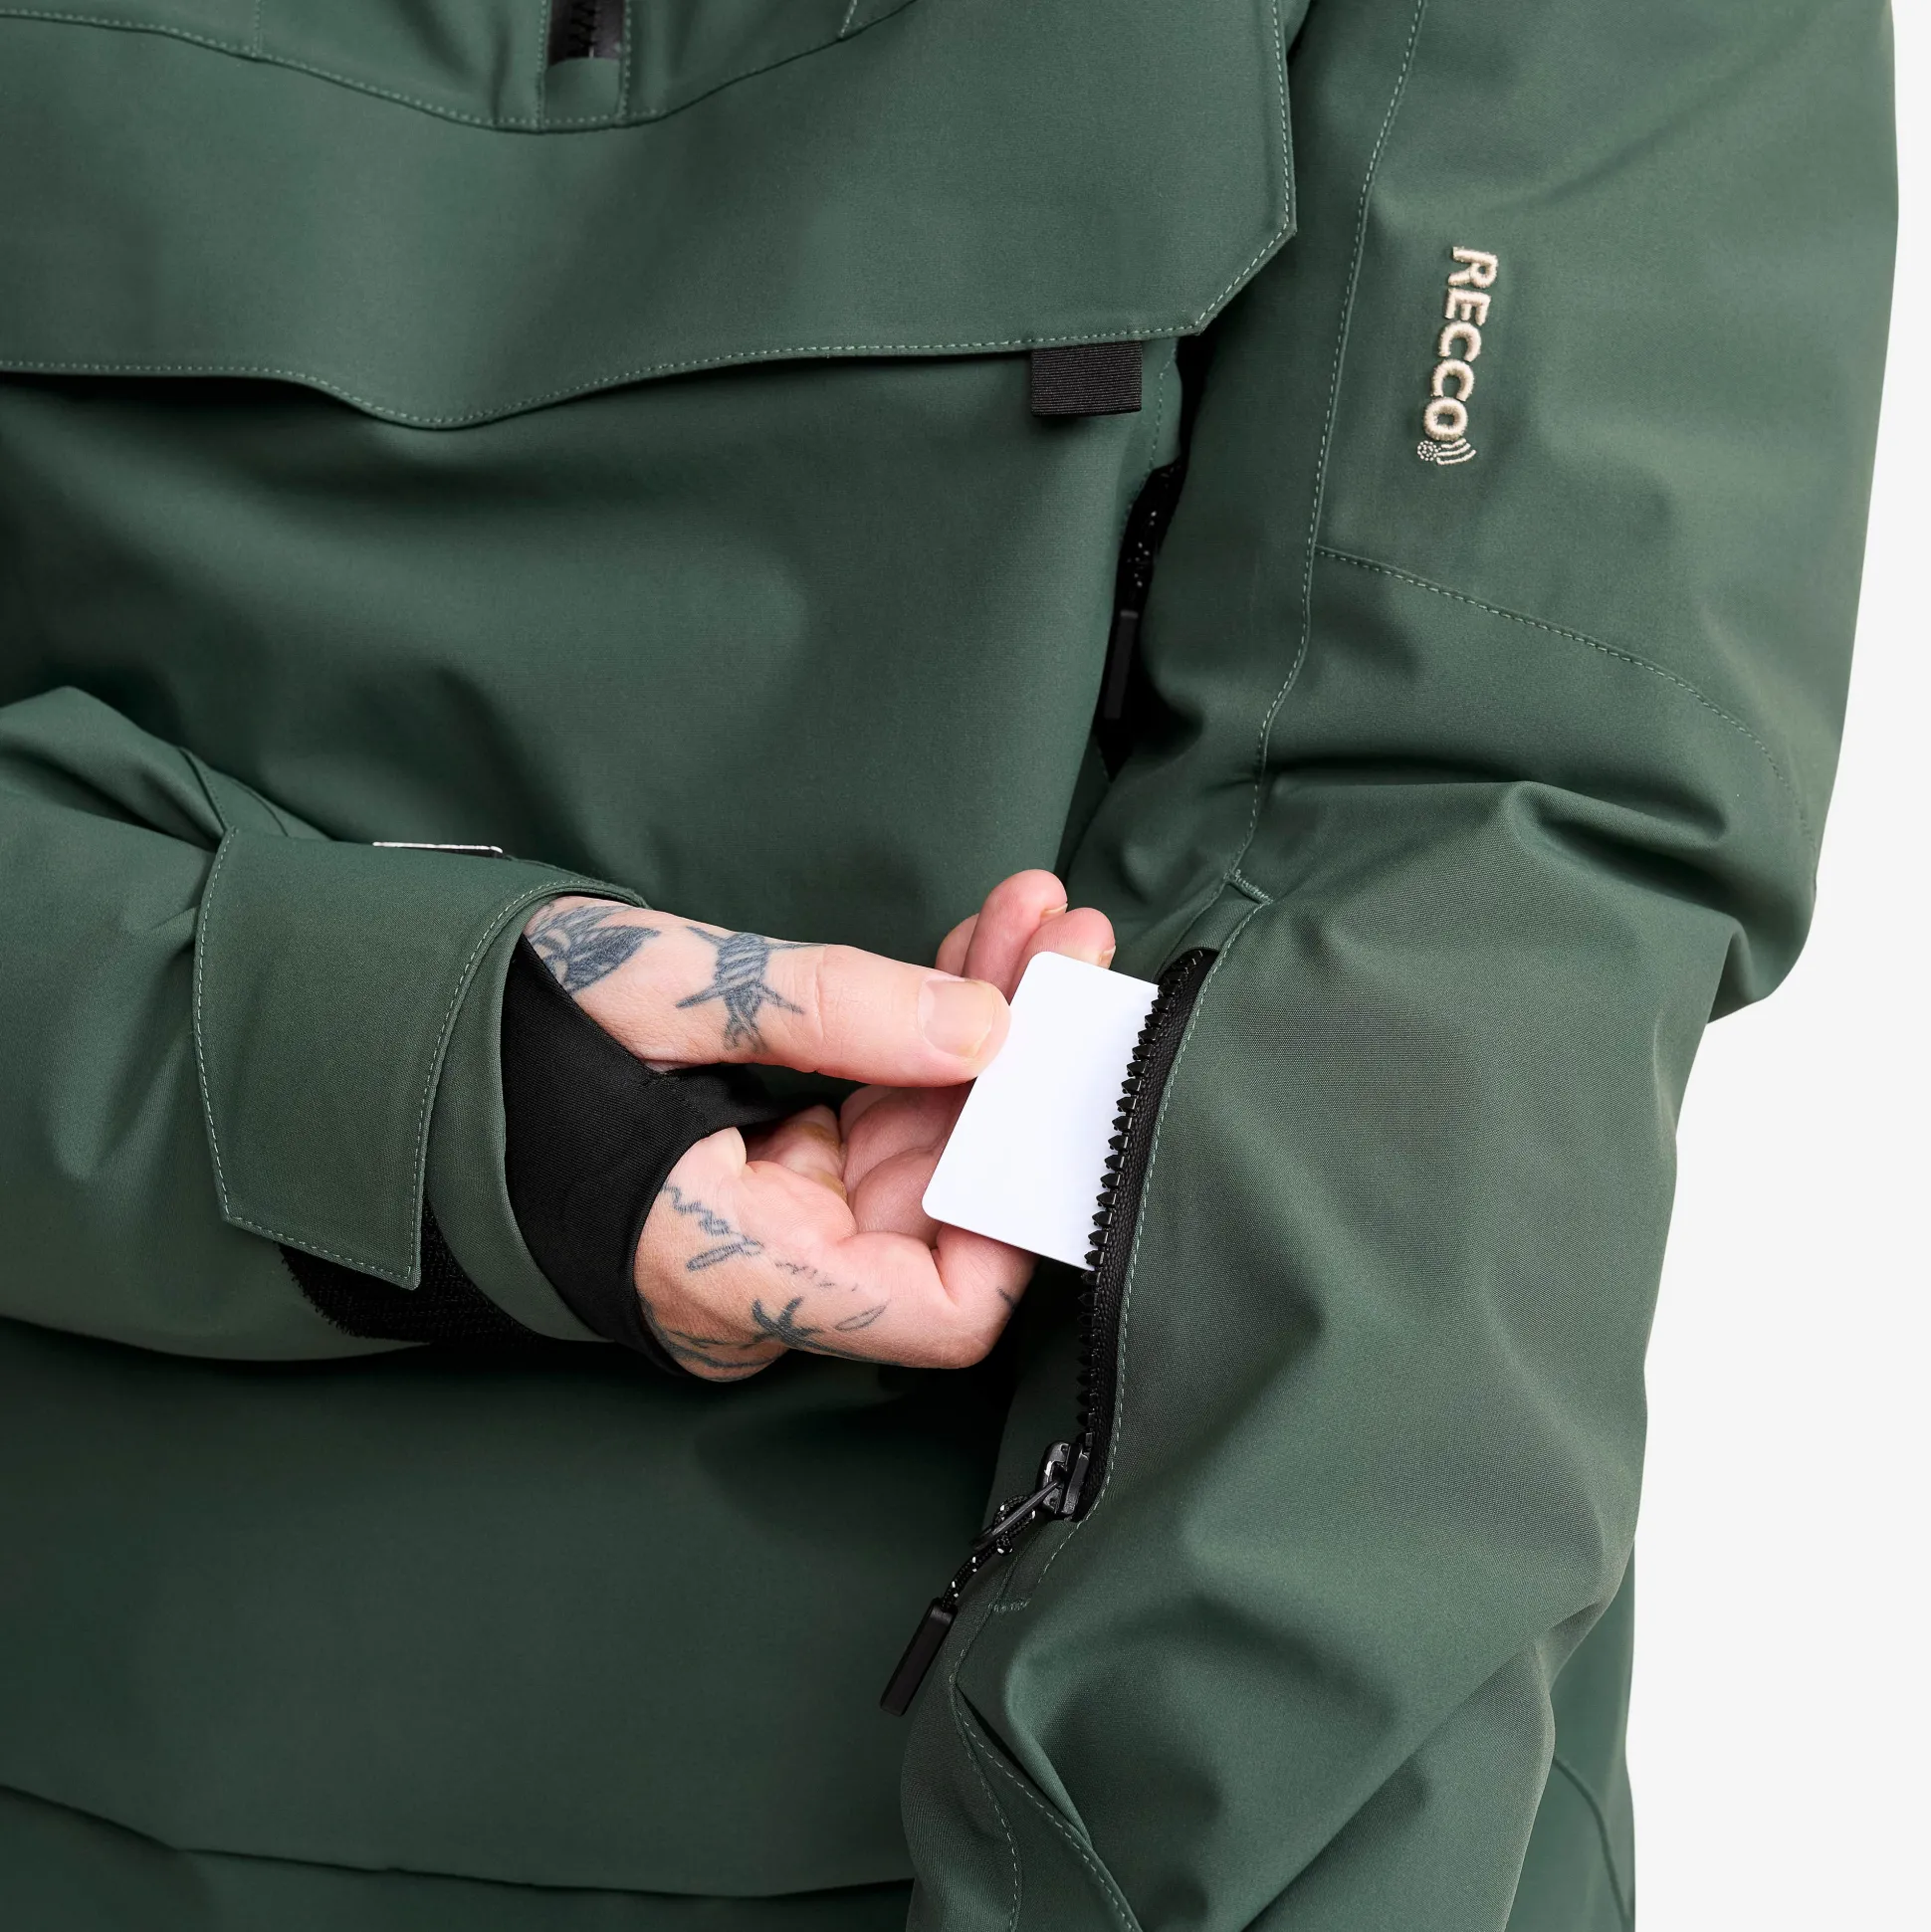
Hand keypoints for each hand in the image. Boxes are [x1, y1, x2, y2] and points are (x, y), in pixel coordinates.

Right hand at [521, 872, 1113, 1379]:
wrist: (393, 1044)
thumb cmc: (497, 1034)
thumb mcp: (660, 993)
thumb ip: (824, 1010)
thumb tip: (986, 1027)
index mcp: (731, 1267)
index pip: (938, 1312)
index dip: (1018, 1213)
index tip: (1051, 1085)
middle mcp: (769, 1273)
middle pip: (948, 1203)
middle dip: (1014, 1065)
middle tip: (1062, 941)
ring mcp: (778, 1222)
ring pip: (925, 1148)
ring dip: (979, 1028)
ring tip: (1027, 918)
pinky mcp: (775, 1171)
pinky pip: (878, 1118)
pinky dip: (923, 1032)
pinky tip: (969, 946)